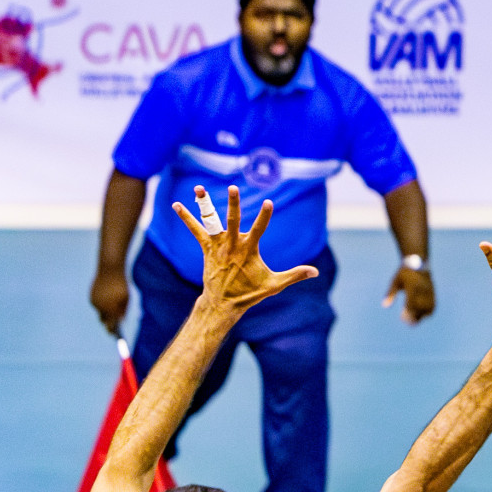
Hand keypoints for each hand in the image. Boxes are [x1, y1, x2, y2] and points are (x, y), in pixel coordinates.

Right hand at [90, 267, 128, 335]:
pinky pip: (97, 305)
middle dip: (108, 325)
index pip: (111, 324)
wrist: (109, 270)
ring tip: (108, 320)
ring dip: (105, 315)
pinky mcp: (91, 296)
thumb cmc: (121, 285)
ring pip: (100, 312)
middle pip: (103, 320)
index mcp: (111, 308)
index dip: (113, 331)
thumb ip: (122, 311)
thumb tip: (120, 321)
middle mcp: (101, 307)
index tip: (115, 336)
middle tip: (111, 331)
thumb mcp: (126, 298)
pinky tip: (105, 307)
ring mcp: (95, 301)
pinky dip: (101, 306)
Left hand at [174, 185, 317, 316]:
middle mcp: (231, 245)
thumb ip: (295, 275)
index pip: (259, 229)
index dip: (264, 216)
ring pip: (211, 220)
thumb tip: (315, 272)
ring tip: (198, 187)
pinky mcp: (207, 248)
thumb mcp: (274, 284)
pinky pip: (196, 230)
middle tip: (232, 188)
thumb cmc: (250, 293)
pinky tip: (176, 204)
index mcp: (248, 251)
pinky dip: (186, 217)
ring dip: (204, 204)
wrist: (223, 303)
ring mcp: (217, 245)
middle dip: (233, 204)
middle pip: (232, 220)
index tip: (269, 202)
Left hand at [384, 266, 435, 323]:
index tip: (402, 317)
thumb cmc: (404, 273)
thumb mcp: (395, 281)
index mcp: (412, 286)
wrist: (418, 262)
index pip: (411, 302)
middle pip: (420, 307)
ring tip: (414, 321)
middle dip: (414, 316)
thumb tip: (384, 306)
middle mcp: (422, 289)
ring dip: (421, 316)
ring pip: (428, 308)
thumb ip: (390, 293)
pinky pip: (432, 306)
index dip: (408, 312)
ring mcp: (429, 292)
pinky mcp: (433, 293)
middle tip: (406, 321)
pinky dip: (428, 313)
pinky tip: (421, 315)